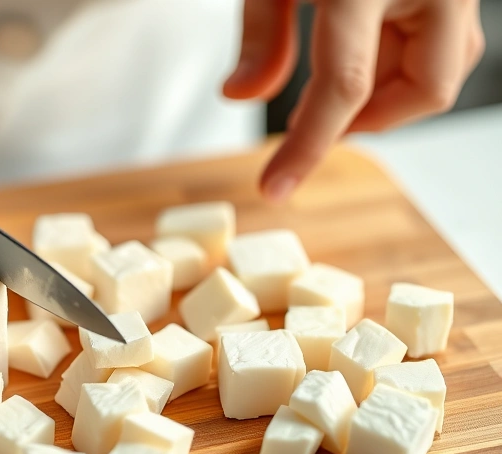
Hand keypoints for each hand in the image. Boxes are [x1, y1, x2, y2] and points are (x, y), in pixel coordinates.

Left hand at [223, 0, 483, 199]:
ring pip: (445, 62)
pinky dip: (405, 50)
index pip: (345, 88)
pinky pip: (447, 32)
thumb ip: (262, 32)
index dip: (308, 148)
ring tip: (338, 69)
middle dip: (372, 118)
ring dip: (392, 84)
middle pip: (427, 88)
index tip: (277, 187)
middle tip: (319, 123)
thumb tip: (242, 97)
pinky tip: (364, 35)